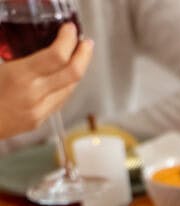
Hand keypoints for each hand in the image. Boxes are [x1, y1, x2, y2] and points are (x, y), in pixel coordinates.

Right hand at [0, 23, 92, 139]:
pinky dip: (65, 86)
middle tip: (86, 42)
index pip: (57, 56)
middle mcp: (33, 94)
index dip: (68, 40)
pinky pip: (59, 101)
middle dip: (84, 55)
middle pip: (73, 73)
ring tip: (77, 57)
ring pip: (70, 88)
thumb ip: (13, 52)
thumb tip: (24, 36)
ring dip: (77, 70)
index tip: (70, 29)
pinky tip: (62, 77)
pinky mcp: (38, 121)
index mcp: (18, 76)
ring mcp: (38, 110)